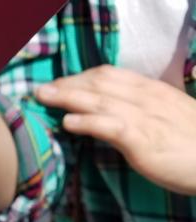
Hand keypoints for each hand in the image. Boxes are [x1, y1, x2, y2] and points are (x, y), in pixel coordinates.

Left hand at [36, 65, 195, 195]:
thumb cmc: (195, 145)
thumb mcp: (168, 120)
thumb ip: (144, 114)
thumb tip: (119, 118)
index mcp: (152, 91)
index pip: (110, 75)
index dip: (81, 78)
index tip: (60, 84)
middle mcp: (146, 98)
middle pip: (99, 83)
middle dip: (67, 84)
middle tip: (41, 90)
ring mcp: (144, 118)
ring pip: (99, 100)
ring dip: (67, 98)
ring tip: (43, 98)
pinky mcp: (143, 140)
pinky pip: (110, 126)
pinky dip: (86, 122)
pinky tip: (67, 122)